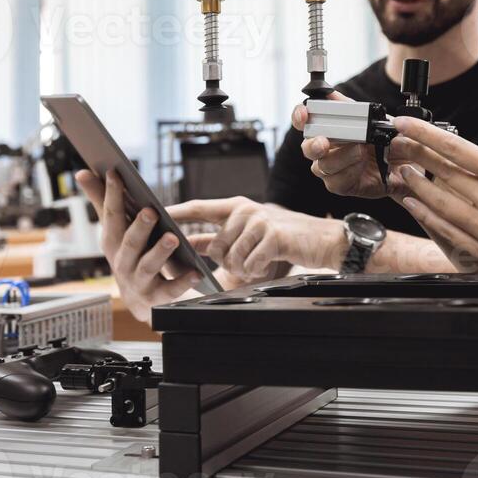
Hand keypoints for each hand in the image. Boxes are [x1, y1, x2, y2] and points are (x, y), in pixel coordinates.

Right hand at [76, 169, 206, 322]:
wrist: (141, 303)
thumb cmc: (129, 257)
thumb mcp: (116, 232)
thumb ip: (102, 202)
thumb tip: (83, 172)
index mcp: (112, 243)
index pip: (111, 216)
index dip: (111, 194)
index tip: (115, 173)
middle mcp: (122, 263)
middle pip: (129, 243)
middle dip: (139, 227)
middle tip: (150, 211)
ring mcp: (139, 282)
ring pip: (148, 267)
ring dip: (160, 252)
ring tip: (173, 238)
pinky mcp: (157, 299)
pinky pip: (170, 291)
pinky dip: (182, 281)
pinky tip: (196, 272)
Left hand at [172, 197, 346, 279]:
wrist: (321, 239)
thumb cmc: (282, 237)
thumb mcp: (248, 233)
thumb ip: (219, 237)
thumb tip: (190, 245)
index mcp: (235, 206)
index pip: (199, 207)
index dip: (176, 212)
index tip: (155, 213)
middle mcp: (245, 209)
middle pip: (214, 245)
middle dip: (225, 262)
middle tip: (243, 263)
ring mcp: (259, 220)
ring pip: (231, 257)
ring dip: (242, 269)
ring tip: (256, 263)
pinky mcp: (273, 236)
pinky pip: (249, 264)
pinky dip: (255, 271)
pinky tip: (265, 264)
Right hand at [291, 92, 406, 199]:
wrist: (411, 160)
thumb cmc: (389, 138)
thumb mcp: (373, 117)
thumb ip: (349, 106)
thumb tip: (329, 93)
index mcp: (328, 129)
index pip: (304, 121)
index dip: (299, 116)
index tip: (304, 114)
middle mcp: (326, 149)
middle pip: (307, 147)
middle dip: (314, 144)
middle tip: (324, 142)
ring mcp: (333, 169)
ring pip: (321, 166)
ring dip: (340, 157)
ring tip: (360, 150)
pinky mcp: (343, 185)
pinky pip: (336, 182)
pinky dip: (348, 172)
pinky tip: (361, 165)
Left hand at [387, 117, 477, 283]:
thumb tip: (449, 155)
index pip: (456, 148)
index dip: (424, 134)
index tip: (404, 124)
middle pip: (442, 173)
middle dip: (413, 155)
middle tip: (396, 145)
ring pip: (438, 202)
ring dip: (415, 185)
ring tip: (402, 171)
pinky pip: (445, 231)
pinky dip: (425, 215)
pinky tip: (414, 203)